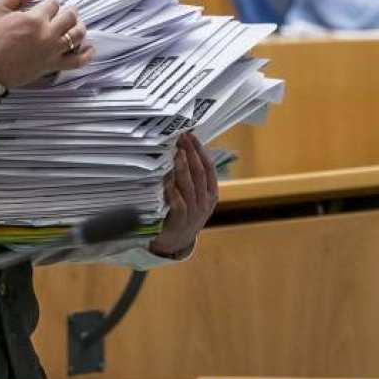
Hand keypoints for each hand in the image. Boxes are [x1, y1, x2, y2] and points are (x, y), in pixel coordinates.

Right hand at [0, 0, 91, 87]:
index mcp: (34, 19)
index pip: (53, 3)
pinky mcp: (53, 65)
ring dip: (78, 26)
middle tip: (65, 11)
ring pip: (77, 35)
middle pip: (70, 16)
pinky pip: (77, 61)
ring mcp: (53, 51)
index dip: (50, 3)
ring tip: (74, 24)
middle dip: (69, 11)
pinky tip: (89, 48)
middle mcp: (48, 34)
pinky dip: (87, 54)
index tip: (44, 7)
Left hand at [150, 133, 217, 257]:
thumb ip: (190, 178)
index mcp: (211, 194)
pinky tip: (167, 180)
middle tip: (182, 138)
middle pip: (200, 173)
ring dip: (184, 168)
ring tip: (177, 153)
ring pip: (191, 186)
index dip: (200, 151)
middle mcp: (205, 202)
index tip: (191, 136)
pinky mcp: (181, 222)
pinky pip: (179, 204)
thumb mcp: (192, 196)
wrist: (176, 242)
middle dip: (191, 154)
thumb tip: (180, 150)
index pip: (208, 168)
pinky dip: (173, 192)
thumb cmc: (181, 214)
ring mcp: (195, 213)